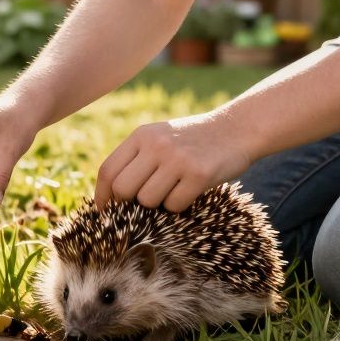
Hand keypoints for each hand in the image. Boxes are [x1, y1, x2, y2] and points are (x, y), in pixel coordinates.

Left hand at [94, 112, 254, 211]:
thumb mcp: (160, 137)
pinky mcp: (199, 174)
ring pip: (147, 201)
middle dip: (128, 204)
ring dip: (157, 206)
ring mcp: (177, 159)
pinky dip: (179, 207)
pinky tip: (189, 192)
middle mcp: (156, 145)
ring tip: (172, 191)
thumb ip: (136, 158)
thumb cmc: (192, 140)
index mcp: (142, 135)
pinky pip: (174, 205)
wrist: (237, 128)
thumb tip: (109, 195)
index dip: (102, 195)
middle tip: (143, 205)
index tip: (104, 211)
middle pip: (123, 189)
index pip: (108, 170)